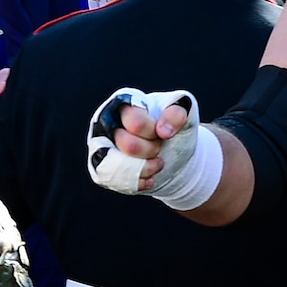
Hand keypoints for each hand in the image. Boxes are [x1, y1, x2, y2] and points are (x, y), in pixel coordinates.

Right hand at [85, 89, 216, 209]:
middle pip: (127, 145)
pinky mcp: (102, 166)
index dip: (153, 132)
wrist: (170, 152)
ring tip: (158, 164)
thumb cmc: (172, 127)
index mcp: (124, 103)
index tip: (163, 133)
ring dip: (144, 169)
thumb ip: (176, 114)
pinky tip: (150, 179)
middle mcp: (107, 123)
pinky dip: (136, 183)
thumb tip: (163, 131)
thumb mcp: (184, 115)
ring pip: (117, 166)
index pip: (136, 122)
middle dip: (150, 151)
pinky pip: (112, 180)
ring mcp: (102, 145)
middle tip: (160, 148)